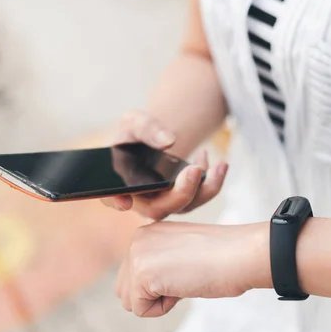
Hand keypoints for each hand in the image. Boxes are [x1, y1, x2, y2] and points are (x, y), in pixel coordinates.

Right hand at [101, 110, 228, 218]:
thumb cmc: (139, 132)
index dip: (115, 201)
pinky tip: (215, 160)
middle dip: (179, 193)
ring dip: (206, 189)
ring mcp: (164, 202)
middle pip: (158, 209)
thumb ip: (148, 128)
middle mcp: (141, 199)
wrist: (156, 139)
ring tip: (219, 164)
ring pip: (185, 207)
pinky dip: (212, 181)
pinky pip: (200, 197)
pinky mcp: (183, 198)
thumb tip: (168, 141)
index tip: (125, 202)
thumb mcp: (138, 121)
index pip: (111, 197)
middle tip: (193, 169)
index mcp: (119, 183)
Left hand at [115, 221, 270, 316]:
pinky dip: (164, 307)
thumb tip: (148, 286)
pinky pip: (142, 310)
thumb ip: (159, 261)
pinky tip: (183, 284)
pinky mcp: (142, 274)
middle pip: (126, 289)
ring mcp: (137, 254)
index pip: (134, 274)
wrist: (240, 253)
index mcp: (148, 232)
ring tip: (184, 279)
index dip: (163, 282)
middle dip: (154, 293)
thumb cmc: (222, 255)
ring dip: (158, 300)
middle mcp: (138, 239)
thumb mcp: (181, 251)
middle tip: (186, 274)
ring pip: (130, 301)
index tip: (189, 266)